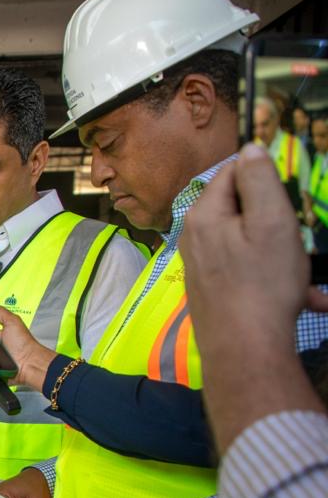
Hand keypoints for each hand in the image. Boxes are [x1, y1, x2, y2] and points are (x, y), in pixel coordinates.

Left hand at [179, 144, 308, 349]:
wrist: (245, 349)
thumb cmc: (262, 284)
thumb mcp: (272, 220)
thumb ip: (259, 179)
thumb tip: (250, 148)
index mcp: (204, 215)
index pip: (231, 172)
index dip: (263, 177)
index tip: (287, 195)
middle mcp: (194, 238)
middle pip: (241, 210)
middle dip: (276, 222)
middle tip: (298, 241)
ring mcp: (200, 266)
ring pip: (250, 246)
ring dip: (283, 257)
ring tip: (304, 278)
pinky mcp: (211, 291)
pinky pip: (248, 274)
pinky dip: (275, 281)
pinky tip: (303, 300)